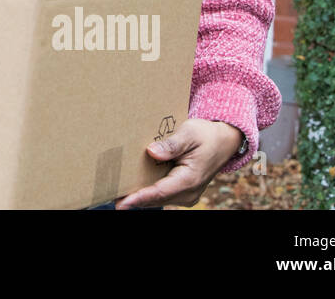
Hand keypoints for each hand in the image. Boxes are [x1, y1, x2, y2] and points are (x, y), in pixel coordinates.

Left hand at [114, 118, 243, 208]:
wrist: (224, 141)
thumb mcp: (190, 134)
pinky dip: (148, 192)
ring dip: (140, 196)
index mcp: (189, 179)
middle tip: (109, 193)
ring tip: (116, 191)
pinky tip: (132, 186)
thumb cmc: (206, 135)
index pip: (159, 192)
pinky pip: (162, 195)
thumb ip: (172, 144)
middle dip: (134, 198)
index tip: (122, 201)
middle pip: (156, 198)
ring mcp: (186, 194)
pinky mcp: (183, 191)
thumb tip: (152, 152)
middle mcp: (188, 192)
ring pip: (158, 198)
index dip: (139, 197)